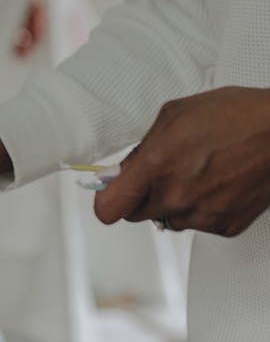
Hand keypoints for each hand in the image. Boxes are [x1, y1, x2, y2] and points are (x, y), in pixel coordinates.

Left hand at [93, 86, 269, 235]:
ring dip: (173, 201)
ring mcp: (201, 215)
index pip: (109, 208)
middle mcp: (176, 197)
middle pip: (136, 214)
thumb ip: (142, 148)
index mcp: (156, 166)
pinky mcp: (225, 226)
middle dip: (141, 195)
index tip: (112, 190)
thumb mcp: (173, 115)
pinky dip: (202, 207)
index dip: (107, 200)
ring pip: (169, 218)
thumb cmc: (233, 115)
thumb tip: (124, 170)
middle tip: (161, 172)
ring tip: (197, 171)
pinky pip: (198, 223)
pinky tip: (217, 182)